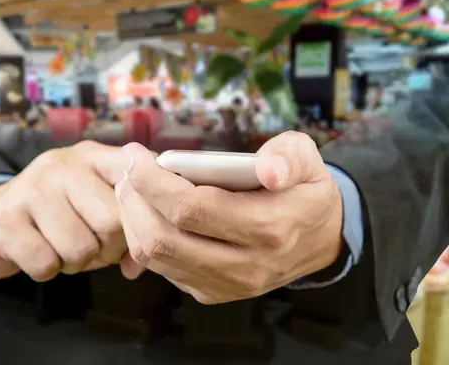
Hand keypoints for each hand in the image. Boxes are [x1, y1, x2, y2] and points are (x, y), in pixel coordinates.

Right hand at [0, 141, 131, 281]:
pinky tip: (39, 253)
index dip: (146, 212)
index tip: (141, 231)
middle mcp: (62, 164)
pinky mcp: (3, 219)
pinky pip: (46, 264)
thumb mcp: (96, 205)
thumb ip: (130, 226)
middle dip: (109, 249)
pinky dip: (47, 270)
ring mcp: (30, 188)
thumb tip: (143, 262)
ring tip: (64, 249)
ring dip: (77, 263)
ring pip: (80, 247)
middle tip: (95, 248)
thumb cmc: (59, 215)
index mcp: (93, 157)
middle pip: (112, 221)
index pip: (137, 177)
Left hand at [116, 132, 343, 303]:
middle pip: (164, 238)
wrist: (320, 240)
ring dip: (133, 221)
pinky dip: (145, 240)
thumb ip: (291, 157)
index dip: (153, 182)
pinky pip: (164, 270)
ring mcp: (228, 285)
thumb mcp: (309, 161)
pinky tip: (148, 213)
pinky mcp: (214, 293)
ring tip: (132, 189)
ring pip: (157, 259)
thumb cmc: (305, 192)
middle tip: (128, 170)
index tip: (135, 155)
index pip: (191, 209)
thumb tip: (268, 169)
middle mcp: (246, 266)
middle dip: (134, 201)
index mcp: (269, 228)